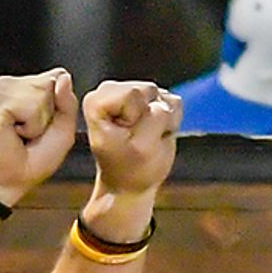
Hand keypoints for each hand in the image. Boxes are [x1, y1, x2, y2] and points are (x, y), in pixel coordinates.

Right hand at [0, 71, 82, 208]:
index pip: (60, 77)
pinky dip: (30, 125)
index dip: (59, 106)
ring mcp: (2, 87)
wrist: (4, 181)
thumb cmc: (30, 161)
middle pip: (52, 81)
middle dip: (49, 114)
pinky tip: (14, 132)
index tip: (42, 128)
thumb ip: (67, 103)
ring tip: (21, 133)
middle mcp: (13, 84)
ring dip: (38, 121)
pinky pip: (31, 104)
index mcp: (28, 88)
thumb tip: (63, 78)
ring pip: (42, 91)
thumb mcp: (63, 131)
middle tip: (29, 133)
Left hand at [81, 79, 182, 213]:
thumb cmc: (131, 170)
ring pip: (164, 97)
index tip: (127, 137)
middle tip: (139, 140)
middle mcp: (110, 91)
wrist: (132, 183)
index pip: (133, 93)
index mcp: (97, 102)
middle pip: (149, 90)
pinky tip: (155, 134)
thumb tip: (168, 101)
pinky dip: (170, 122)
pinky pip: (174, 103)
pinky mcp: (150, 99)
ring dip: (163, 122)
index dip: (138, 118)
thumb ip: (156, 117)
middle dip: (152, 118)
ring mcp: (131, 93)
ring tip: (147, 138)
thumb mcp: (142, 148)